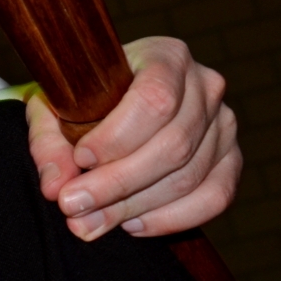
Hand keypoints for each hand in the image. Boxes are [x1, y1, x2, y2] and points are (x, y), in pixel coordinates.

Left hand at [28, 37, 239, 241]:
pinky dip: (171, 219)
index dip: (118, 137)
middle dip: (118, 183)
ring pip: (188, 177)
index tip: (81, 159)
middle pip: (173, 145)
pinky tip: (131, 224)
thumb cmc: (81, 97)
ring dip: (134, 207)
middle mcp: (204, 85)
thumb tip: (55, 188)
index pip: (154, 100)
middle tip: (73, 206)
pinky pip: (213, 198)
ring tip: (90, 222)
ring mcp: (223, 123)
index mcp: (165, 56)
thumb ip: (49, 145)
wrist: (108, 98)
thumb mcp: (52, 108)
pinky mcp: (231, 159)